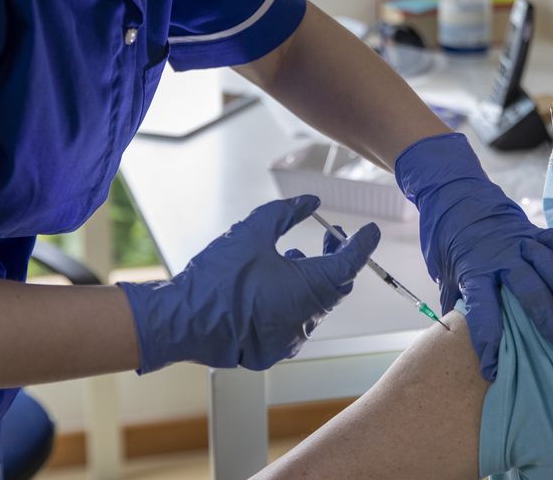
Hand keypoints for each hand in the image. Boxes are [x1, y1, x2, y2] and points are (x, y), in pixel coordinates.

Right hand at [118, 195, 379, 372]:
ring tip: (294, 257)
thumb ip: (286, 213)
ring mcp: (292, 338)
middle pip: (337, 285)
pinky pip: (296, 322)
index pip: (350, 263)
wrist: (183, 321)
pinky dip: (294, 301)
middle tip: (330, 237)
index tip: (370, 231)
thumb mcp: (252, 232)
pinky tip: (275, 285)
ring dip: (313, 280)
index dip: (362, 244)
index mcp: (310, 288)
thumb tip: (310, 202)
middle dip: (337, 258)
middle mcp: (308, 317)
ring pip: (316, 305)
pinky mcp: (275, 350)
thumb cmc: (217, 278)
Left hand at [395, 133, 552, 380]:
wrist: (450, 191)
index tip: (493, 368)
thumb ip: (452, 300)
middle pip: (525, 290)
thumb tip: (452, 334)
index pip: (481, 310)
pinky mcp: (530, 228)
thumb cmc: (444, 236)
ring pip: (545, 263)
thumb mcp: (440, 271)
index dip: (488, 340)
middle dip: (544, 318)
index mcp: (472, 271)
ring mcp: (517, 241)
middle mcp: (499, 257)